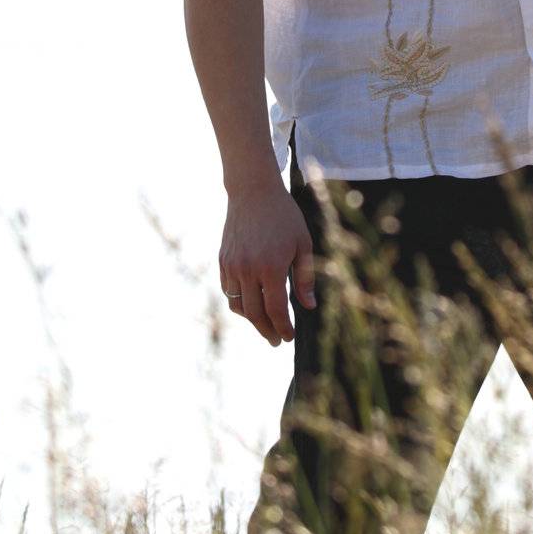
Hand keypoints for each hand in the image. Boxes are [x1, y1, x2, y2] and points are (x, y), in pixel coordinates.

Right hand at [218, 182, 315, 345]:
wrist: (253, 192)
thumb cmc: (284, 216)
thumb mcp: (302, 244)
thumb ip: (305, 277)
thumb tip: (309, 306)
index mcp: (271, 267)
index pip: (275, 309)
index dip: (282, 327)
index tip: (288, 338)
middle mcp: (248, 270)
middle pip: (255, 313)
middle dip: (267, 331)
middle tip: (276, 341)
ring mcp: (232, 266)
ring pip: (238, 305)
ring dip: (251, 320)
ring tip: (266, 325)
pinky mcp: (223, 261)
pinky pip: (228, 291)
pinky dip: (239, 303)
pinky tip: (252, 305)